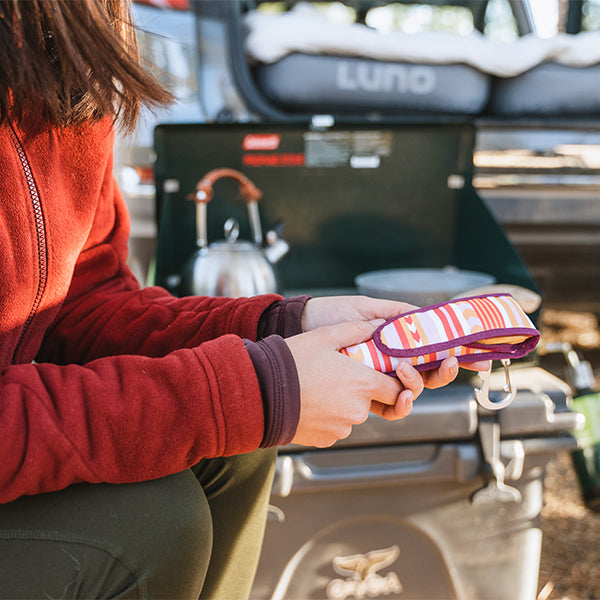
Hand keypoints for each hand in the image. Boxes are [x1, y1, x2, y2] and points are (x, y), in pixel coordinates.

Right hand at [285, 319, 423, 447]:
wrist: (262, 393)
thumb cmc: (293, 362)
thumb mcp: (324, 336)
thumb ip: (356, 330)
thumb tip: (378, 326)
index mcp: (364, 384)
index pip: (398, 390)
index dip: (395, 382)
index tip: (383, 374)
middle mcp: (358, 410)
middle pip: (372, 401)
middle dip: (361, 390)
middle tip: (338, 375)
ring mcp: (342, 428)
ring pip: (352, 414)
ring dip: (343, 403)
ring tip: (318, 386)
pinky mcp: (326, 439)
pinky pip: (335, 426)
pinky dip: (327, 416)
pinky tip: (310, 401)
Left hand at [301, 295, 491, 385]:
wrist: (302, 325)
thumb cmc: (333, 314)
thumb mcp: (369, 308)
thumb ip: (398, 314)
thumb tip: (428, 315)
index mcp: (396, 344)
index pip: (432, 354)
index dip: (456, 359)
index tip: (479, 361)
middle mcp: (390, 365)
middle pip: (427, 378)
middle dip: (442, 375)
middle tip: (447, 363)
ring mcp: (377, 380)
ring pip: (410, 394)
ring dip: (419, 388)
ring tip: (409, 375)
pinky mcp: (361, 393)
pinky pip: (387, 406)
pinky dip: (399, 403)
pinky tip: (399, 394)